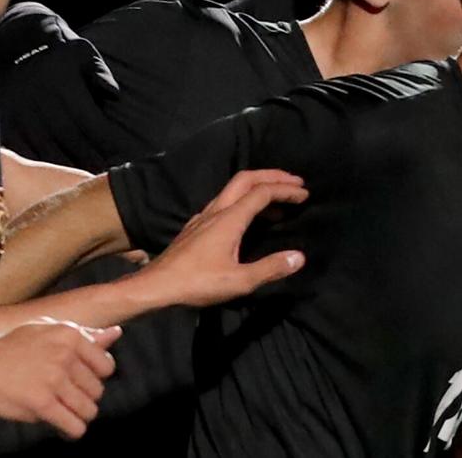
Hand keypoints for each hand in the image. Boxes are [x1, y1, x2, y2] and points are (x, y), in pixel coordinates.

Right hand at [0, 319, 121, 438]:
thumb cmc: (10, 348)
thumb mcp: (47, 330)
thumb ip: (84, 335)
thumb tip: (115, 333)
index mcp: (70, 335)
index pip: (106, 366)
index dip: (93, 378)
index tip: (77, 381)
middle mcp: (65, 354)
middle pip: (98, 391)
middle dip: (83, 398)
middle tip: (64, 397)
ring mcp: (54, 379)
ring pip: (89, 410)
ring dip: (77, 415)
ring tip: (62, 411)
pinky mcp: (42, 403)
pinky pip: (74, 426)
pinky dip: (71, 430)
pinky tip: (61, 426)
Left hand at [138, 170, 307, 307]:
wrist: (156, 285)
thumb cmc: (197, 283)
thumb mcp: (238, 282)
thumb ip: (270, 268)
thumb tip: (299, 257)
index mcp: (229, 219)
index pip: (262, 192)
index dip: (285, 190)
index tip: (305, 195)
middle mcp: (216, 210)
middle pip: (245, 179)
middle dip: (272, 176)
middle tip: (294, 183)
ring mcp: (203, 216)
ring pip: (233, 190)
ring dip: (257, 189)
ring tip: (278, 203)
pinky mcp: (195, 226)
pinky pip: (224, 202)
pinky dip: (243, 202)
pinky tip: (246, 219)